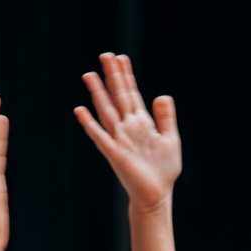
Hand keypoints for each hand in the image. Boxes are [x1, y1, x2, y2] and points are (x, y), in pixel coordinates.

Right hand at [74, 54, 181, 213]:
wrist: (157, 196)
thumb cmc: (163, 171)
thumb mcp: (170, 139)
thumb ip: (166, 118)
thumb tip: (163, 96)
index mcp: (141, 123)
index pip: (131, 94)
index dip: (126, 76)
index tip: (121, 58)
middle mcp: (128, 128)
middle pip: (118, 96)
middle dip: (112, 76)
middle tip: (105, 55)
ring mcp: (120, 139)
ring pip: (107, 111)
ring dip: (98, 93)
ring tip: (89, 75)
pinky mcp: (114, 154)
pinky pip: (99, 136)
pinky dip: (89, 123)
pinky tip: (80, 110)